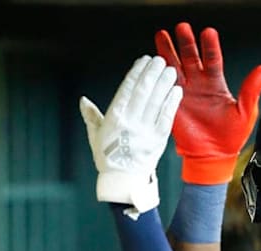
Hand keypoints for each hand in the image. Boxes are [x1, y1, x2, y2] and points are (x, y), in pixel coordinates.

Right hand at [80, 55, 181, 215]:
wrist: (124, 181)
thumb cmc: (108, 157)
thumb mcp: (96, 136)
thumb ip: (92, 116)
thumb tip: (83, 100)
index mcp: (114, 118)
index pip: (126, 89)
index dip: (136, 73)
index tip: (144, 60)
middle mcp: (130, 122)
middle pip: (143, 92)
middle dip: (152, 73)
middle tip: (161, 60)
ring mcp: (145, 130)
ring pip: (156, 101)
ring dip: (164, 84)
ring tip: (171, 70)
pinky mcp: (159, 139)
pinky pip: (166, 117)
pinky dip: (172, 102)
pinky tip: (177, 90)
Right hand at [155, 22, 260, 183]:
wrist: (213, 157)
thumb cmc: (232, 137)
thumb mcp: (245, 111)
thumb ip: (251, 89)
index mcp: (216, 85)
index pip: (213, 59)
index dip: (210, 46)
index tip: (208, 32)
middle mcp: (199, 85)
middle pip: (191, 58)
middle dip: (186, 43)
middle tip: (182, 27)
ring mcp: (184, 94)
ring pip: (174, 67)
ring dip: (168, 52)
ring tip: (162, 34)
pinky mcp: (171, 105)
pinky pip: (163, 87)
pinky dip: (159, 74)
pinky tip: (154, 61)